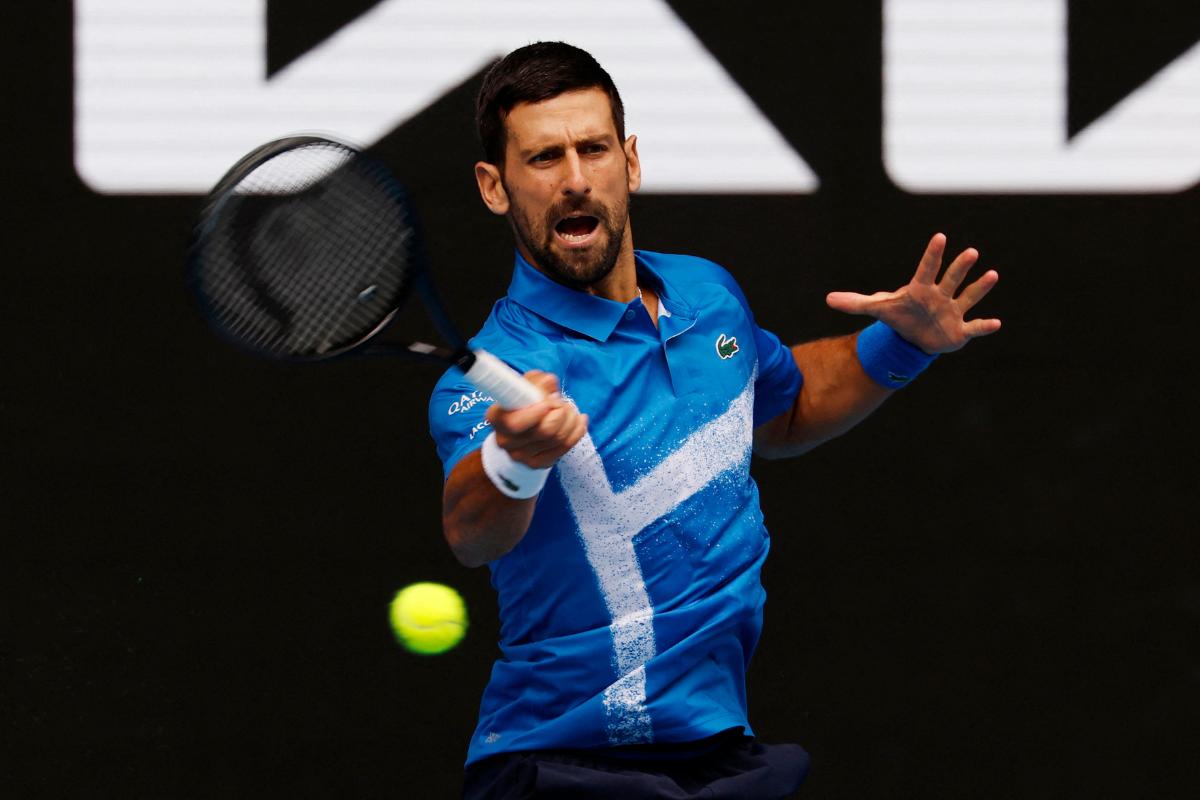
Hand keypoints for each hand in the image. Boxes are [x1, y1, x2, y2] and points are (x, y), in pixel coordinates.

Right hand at [485, 371, 587, 468]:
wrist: (517, 434)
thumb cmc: (522, 404)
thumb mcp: (524, 387)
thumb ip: (535, 381)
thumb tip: (549, 382)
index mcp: (497, 418)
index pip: (515, 423)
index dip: (536, 412)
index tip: (548, 401)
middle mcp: (506, 440)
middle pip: (545, 430)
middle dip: (561, 412)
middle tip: (562, 403)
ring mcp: (521, 456)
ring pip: (558, 438)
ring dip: (571, 420)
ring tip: (570, 410)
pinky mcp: (537, 463)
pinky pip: (565, 447)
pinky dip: (577, 431)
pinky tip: (579, 421)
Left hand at [826, 233, 1000, 353]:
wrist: (914, 337)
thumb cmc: (899, 316)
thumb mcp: (877, 309)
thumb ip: (855, 303)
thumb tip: (828, 299)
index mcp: (920, 289)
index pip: (926, 268)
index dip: (932, 255)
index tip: (940, 237)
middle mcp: (940, 295)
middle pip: (950, 279)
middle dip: (960, 267)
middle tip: (971, 252)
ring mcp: (952, 311)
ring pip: (968, 297)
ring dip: (980, 287)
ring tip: (992, 274)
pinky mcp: (960, 330)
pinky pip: (975, 326)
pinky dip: (984, 326)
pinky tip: (995, 323)